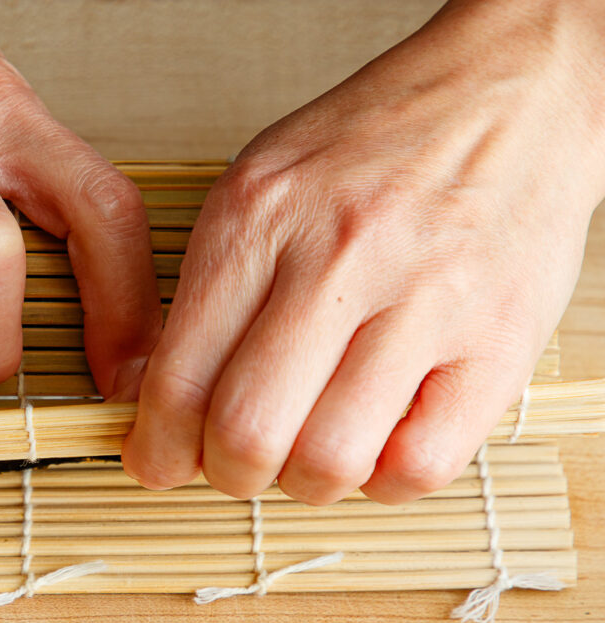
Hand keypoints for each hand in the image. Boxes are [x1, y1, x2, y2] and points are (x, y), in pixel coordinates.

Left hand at [123, 0, 604, 503]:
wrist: (511, 93)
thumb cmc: (372, 150)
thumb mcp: (260, 189)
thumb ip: (209, 293)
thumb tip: (165, 406)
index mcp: (258, 218)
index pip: (178, 376)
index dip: (157, 447)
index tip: (157, 462)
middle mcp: (337, 256)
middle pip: (248, 431)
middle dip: (226, 475)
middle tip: (236, 466)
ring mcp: (427, 300)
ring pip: (330, 460)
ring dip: (304, 484)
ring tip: (310, 454)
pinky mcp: (502, 341)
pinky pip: (420, 465)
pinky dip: (383, 481)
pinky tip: (376, 443)